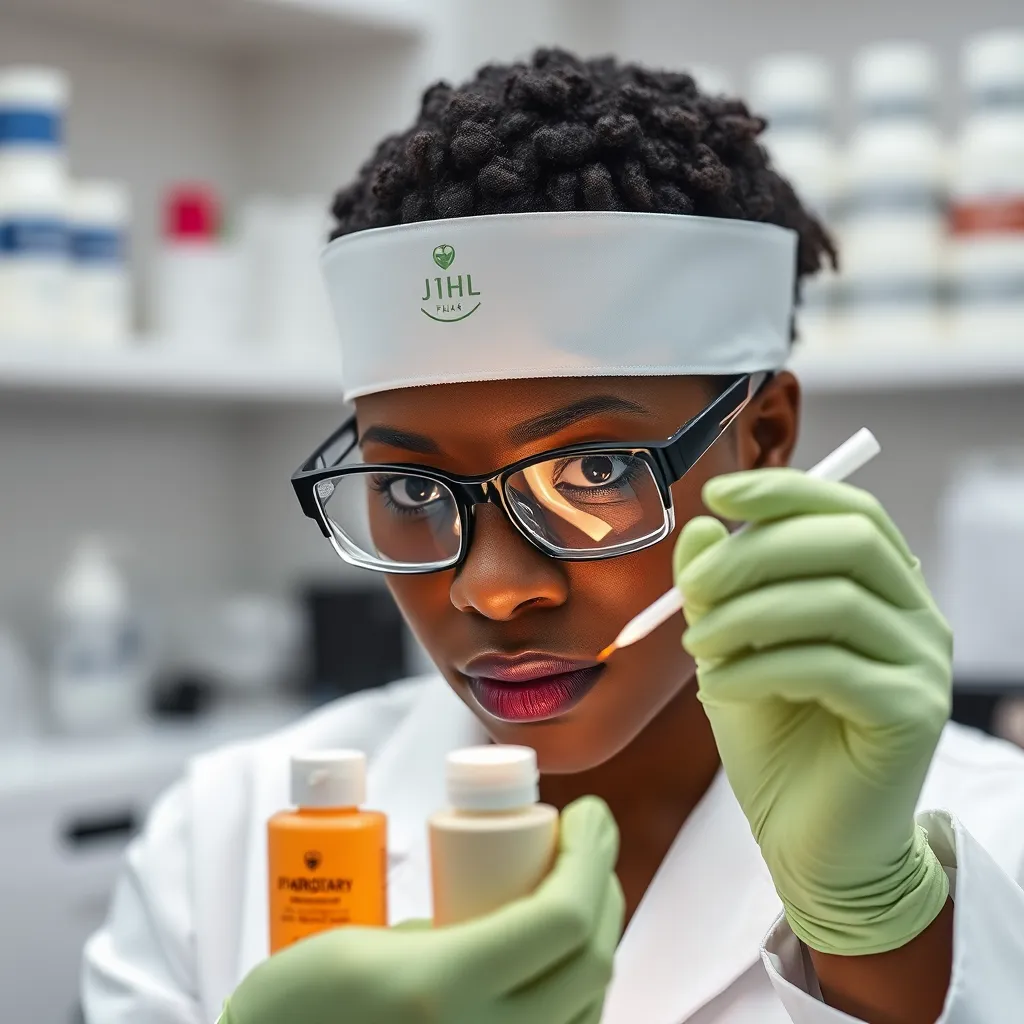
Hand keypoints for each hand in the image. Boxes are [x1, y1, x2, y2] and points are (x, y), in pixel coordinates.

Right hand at [221, 796, 623, 1023]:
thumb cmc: (298, 1005)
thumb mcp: (363, 939)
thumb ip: (444, 925)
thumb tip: (497, 908)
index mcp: (442, 987)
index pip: (562, 918)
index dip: (591, 854)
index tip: (588, 813)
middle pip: (592, 957)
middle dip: (604, 883)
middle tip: (587, 840)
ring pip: (592, 1001)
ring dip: (600, 932)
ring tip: (580, 885)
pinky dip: (582, 985)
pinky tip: (563, 952)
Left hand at [674, 469, 951, 955]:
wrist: (810, 841)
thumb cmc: (775, 738)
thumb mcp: (733, 649)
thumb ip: (721, 590)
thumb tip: (705, 528)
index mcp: (881, 590)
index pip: (850, 511)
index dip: (786, 491)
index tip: (719, 493)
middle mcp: (917, 617)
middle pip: (848, 543)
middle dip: (758, 553)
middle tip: (696, 586)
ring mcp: (923, 665)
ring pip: (836, 601)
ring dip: (749, 614)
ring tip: (697, 646)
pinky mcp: (913, 714)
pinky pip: (829, 665)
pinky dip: (760, 666)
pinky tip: (719, 685)